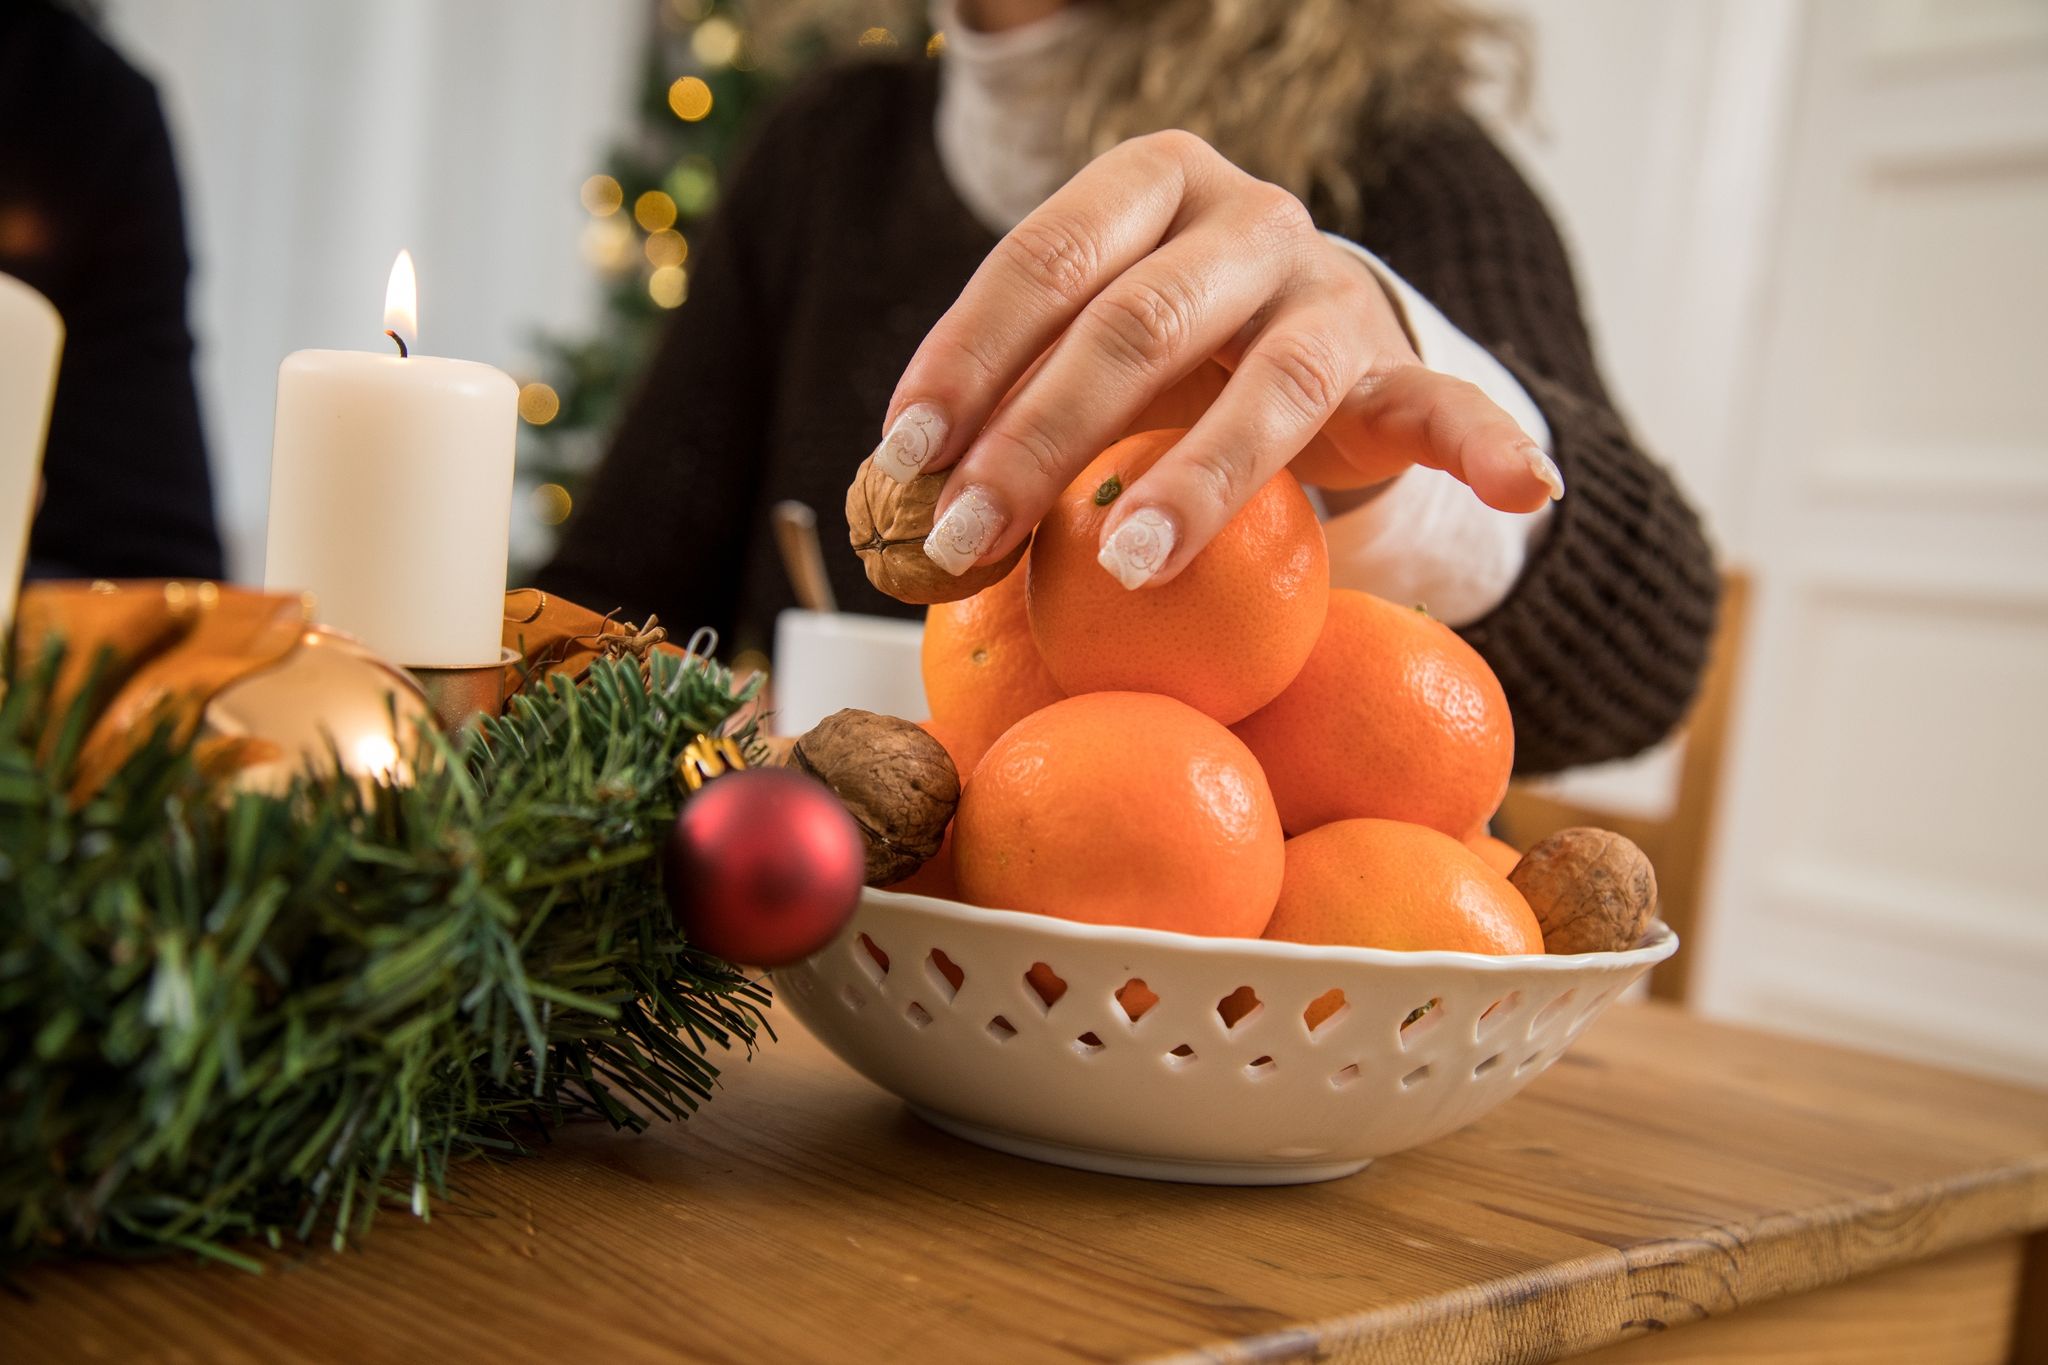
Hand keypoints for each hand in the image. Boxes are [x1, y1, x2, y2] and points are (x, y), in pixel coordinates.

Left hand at [871, 130, 1562, 588]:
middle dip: (1038, 440)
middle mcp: (1246, 219)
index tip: (903, 451)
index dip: (968, 355)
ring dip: (1200, 478)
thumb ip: (1008, 399)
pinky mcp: (1400, 366)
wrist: (1306, 324)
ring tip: (1134, 563)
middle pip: (1135, 325)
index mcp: (1147, 186)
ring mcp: (1330, 290)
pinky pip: (1443, 407)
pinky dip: (1483, 447)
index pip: (1043, 259)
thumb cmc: (1161, 347)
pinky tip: (1524, 487)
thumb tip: (885, 505)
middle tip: (962, 545)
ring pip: (1270, 381)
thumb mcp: (1084, 344)